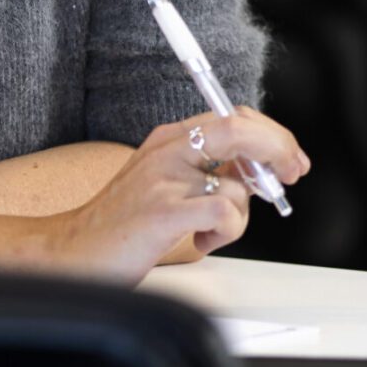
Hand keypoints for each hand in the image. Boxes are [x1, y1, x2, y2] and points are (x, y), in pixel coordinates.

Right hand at [47, 109, 308, 280]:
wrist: (74, 249)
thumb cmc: (122, 224)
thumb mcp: (166, 184)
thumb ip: (209, 174)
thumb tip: (261, 175)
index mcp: (169, 139)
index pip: (233, 116)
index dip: (272, 134)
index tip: (291, 158)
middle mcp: (168, 150)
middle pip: (240, 129)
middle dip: (279, 150)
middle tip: (292, 175)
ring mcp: (164, 178)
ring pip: (237, 188)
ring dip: (239, 220)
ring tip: (210, 233)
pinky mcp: (164, 211)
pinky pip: (225, 215)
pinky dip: (225, 234)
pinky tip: (201, 242)